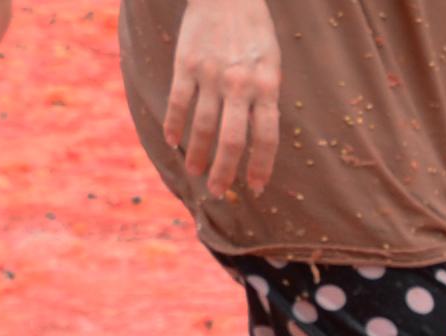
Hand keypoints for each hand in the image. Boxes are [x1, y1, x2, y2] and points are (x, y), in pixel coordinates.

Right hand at [165, 0, 282, 196]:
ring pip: (203, 127)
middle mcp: (239, 86)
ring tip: (196, 173)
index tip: (256, 188)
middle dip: (226, 172)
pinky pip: (178, 102)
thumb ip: (265, 98)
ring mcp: (211, 76)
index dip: (261, 167)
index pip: (266, 138)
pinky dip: (174, 125)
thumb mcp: (272, 64)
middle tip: (219, 192)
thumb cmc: (254, 32)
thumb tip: (259, 135)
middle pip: (232, 140)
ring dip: (199, 155)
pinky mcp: (186, 64)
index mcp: (267, 87)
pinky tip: (173, 142)